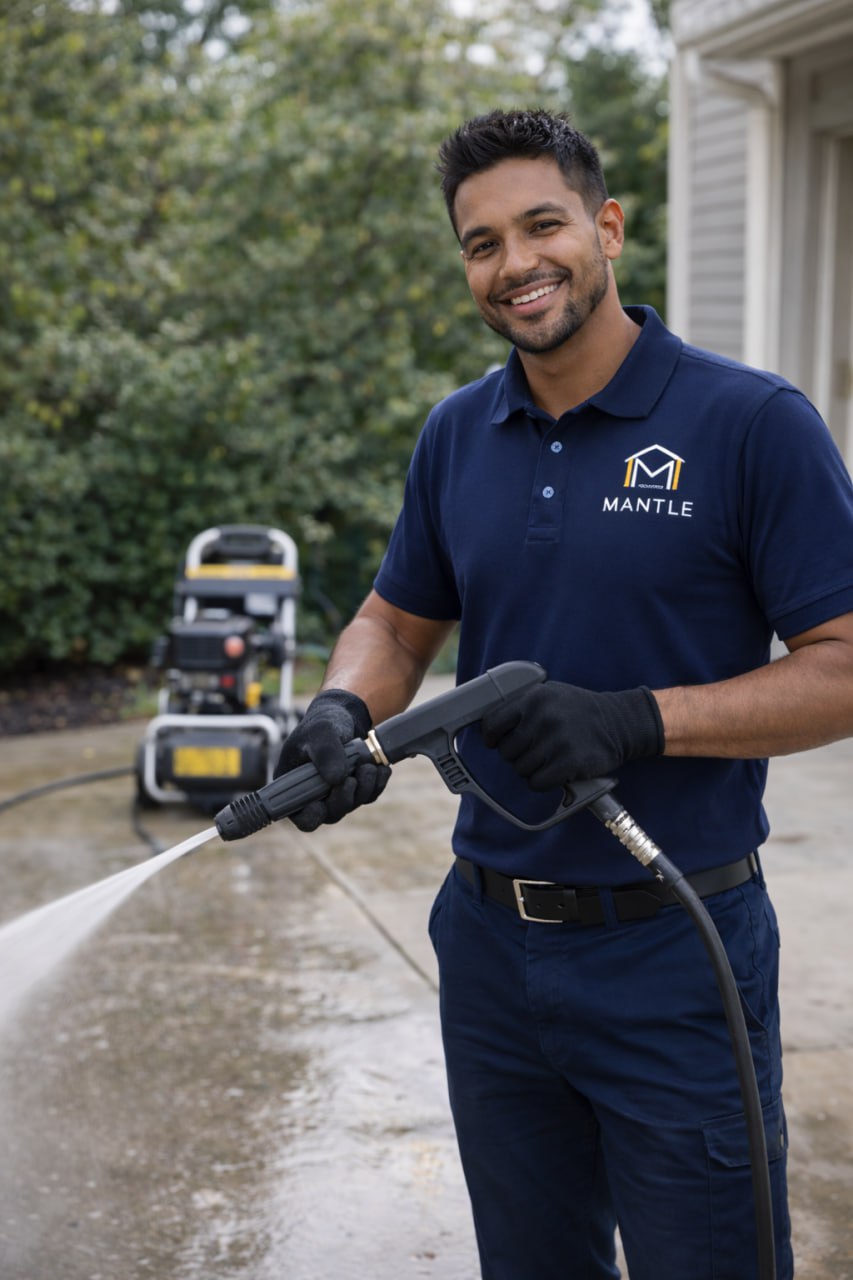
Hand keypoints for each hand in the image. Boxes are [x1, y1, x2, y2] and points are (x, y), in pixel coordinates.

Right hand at [274, 689, 389, 830]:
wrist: (342, 716)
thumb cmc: (322, 723)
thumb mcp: (321, 731)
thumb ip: (325, 753)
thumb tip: (336, 779)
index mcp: (294, 784)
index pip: (299, 815)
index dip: (311, 816)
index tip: (321, 804)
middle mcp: (313, 794)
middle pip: (330, 815)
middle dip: (344, 799)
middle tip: (352, 779)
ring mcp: (335, 793)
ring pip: (351, 805)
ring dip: (363, 790)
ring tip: (368, 767)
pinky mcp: (354, 788)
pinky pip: (368, 796)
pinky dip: (376, 784)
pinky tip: (380, 769)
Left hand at [480, 681, 663, 791]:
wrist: (619, 722)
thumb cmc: (578, 710)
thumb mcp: (549, 695)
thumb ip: (522, 706)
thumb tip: (489, 727)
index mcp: (533, 698)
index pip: (492, 724)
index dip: (492, 737)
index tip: (497, 742)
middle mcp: (543, 717)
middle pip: (507, 752)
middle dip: (517, 755)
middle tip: (535, 750)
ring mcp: (557, 740)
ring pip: (521, 769)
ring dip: (532, 769)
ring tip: (549, 758)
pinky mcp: (570, 762)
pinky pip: (537, 783)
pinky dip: (543, 782)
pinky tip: (555, 771)